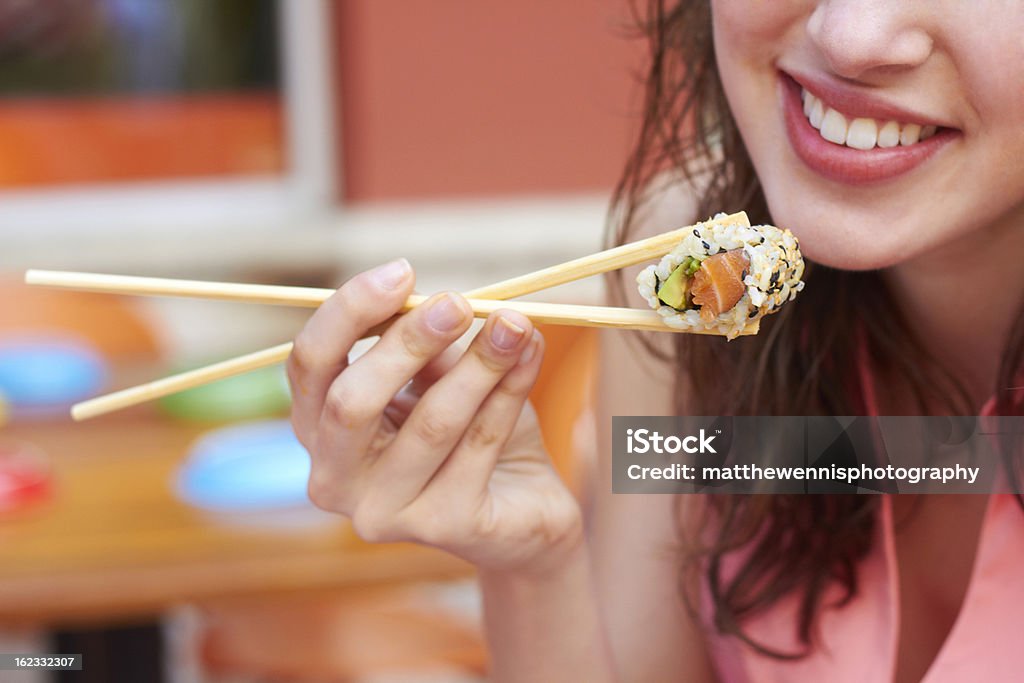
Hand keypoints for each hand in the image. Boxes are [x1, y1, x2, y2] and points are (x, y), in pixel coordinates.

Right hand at [287, 259, 582, 573]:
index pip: (309, 364)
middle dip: (408, 342)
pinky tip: (531, 356)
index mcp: (318, 428)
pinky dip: (510, 392)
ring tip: (515, 323)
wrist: (523, 508)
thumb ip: (428, 344)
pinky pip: (479, 445)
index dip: (348, 312)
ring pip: (431, 423)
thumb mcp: (440, 376)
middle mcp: (334, 479)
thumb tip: (443, 302)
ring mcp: (384, 513)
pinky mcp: (442, 527)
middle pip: (352, 402)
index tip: (402, 271)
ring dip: (479, 363)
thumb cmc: (471, 431)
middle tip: (458, 303)